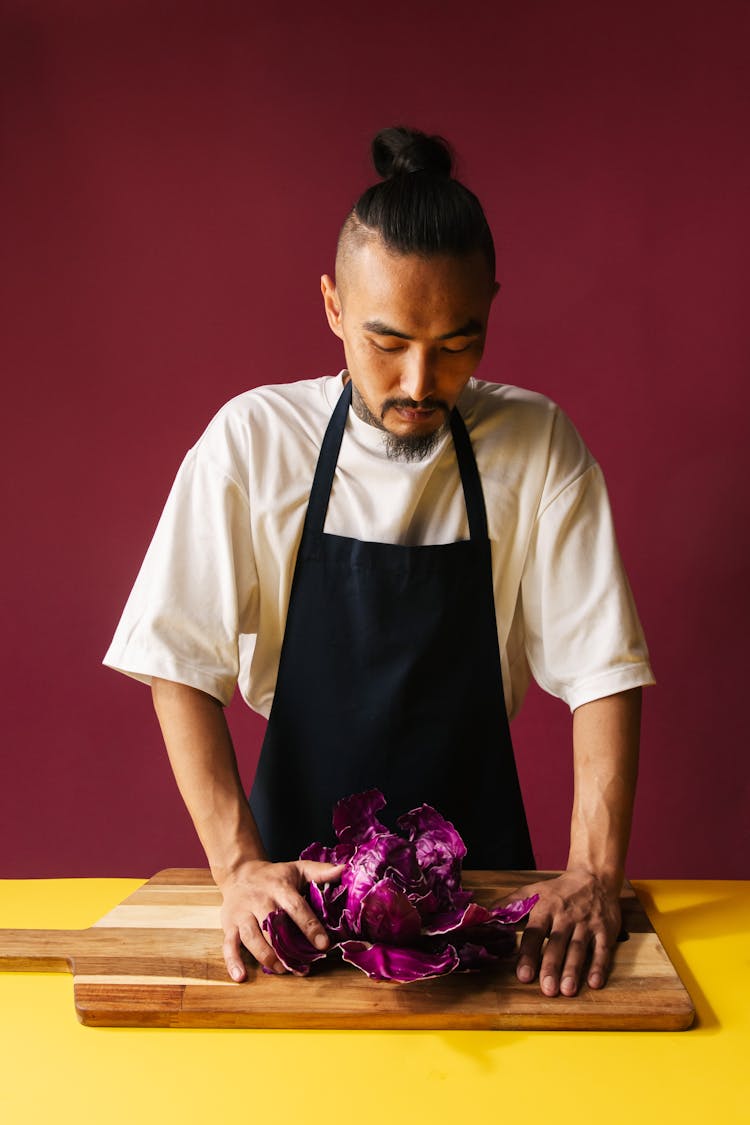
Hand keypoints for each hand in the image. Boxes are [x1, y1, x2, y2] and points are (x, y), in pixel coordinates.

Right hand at [218, 858, 345, 981]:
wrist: (240, 872)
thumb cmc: (275, 875)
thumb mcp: (298, 869)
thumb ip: (321, 871)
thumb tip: (346, 869)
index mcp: (279, 888)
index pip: (296, 908)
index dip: (310, 927)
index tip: (324, 945)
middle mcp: (260, 900)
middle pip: (272, 926)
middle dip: (287, 948)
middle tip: (303, 967)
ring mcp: (242, 913)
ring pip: (252, 938)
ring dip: (267, 957)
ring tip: (283, 971)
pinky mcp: (229, 924)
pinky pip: (228, 944)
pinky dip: (233, 962)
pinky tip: (241, 976)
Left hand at [505, 869, 622, 996]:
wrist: (593, 876)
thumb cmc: (558, 890)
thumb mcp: (532, 891)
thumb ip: (510, 904)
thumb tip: (486, 915)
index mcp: (546, 907)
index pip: (535, 932)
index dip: (529, 954)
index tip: (523, 975)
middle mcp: (566, 916)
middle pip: (557, 943)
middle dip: (552, 966)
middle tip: (547, 989)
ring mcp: (587, 923)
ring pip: (579, 948)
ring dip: (573, 970)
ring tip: (567, 990)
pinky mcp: (605, 929)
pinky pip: (602, 949)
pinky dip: (599, 966)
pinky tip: (595, 983)